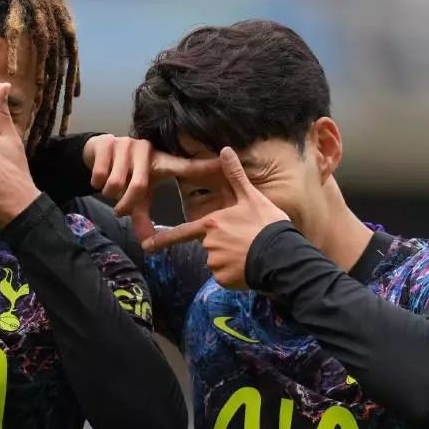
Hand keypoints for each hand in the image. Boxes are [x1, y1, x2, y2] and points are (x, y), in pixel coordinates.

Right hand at [85, 135, 220, 244]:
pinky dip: (96, 183)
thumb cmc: (126, 175)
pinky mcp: (107, 143)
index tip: (225, 161)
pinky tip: (98, 177)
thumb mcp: (137, 197)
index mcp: (161, 162)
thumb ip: (143, 218)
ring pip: (115, 183)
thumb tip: (147, 245)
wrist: (99, 152)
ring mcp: (126, 145)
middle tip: (119, 210)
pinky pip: (100, 175)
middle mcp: (146, 150)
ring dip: (109, 193)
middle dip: (125, 203)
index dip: (204, 165)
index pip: (185, 166)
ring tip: (110, 189)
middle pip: (138, 187)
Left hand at [143, 147, 289, 289]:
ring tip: (249, 253)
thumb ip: (235, 175)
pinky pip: (224, 276)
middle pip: (209, 246)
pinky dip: (234, 274)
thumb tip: (226, 149)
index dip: (162, 240)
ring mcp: (215, 263)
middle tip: (245, 241)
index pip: (182, 232)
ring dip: (229, 260)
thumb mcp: (252, 197)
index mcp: (211, 224)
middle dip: (223, 245)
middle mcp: (208, 244)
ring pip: (217, 262)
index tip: (147, 247)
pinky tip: (249, 267)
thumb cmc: (266, 224)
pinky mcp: (223, 279)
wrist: (281, 255)